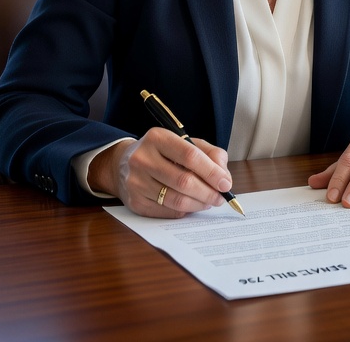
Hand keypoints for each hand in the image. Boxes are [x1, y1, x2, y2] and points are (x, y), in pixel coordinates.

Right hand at [90, 128, 232, 217]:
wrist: (124, 164)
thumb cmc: (163, 153)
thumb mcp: (186, 143)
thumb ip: (210, 154)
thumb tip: (224, 177)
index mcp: (157, 138)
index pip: (190, 156)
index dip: (211, 172)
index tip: (225, 184)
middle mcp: (142, 158)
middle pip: (184, 181)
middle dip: (208, 192)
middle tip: (220, 198)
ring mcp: (136, 181)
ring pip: (177, 200)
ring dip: (199, 204)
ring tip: (208, 201)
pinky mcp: (135, 201)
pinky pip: (167, 212)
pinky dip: (184, 211)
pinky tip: (190, 205)